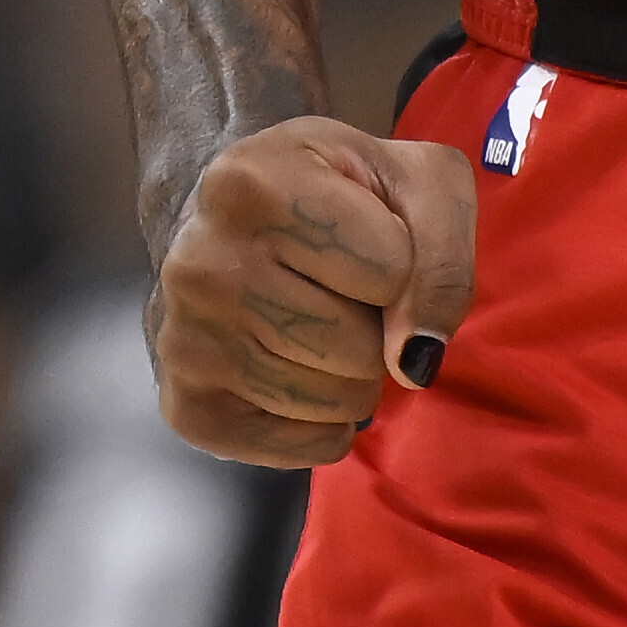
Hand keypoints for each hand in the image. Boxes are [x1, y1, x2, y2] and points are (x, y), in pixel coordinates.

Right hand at [151, 116, 478, 466]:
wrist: (231, 220)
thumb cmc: (338, 192)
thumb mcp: (413, 179)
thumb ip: (442, 254)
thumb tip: (414, 359)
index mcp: (254, 182)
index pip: (392, 270)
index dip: (404, 263)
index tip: (368, 238)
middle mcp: (201, 263)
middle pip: (360, 348)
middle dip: (379, 328)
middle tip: (342, 289)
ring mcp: (184, 340)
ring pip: (335, 403)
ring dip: (355, 375)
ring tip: (320, 324)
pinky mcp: (187, 408)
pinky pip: (306, 447)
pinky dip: (327, 422)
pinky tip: (299, 367)